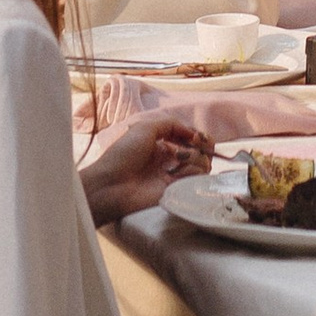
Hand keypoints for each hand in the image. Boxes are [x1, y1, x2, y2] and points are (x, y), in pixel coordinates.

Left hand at [82, 113, 211, 224]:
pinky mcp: (176, 191)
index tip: (197, 136)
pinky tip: (178, 171)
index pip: (190, 137)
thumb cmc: (123, 154)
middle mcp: (171, 159)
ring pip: (202, 164)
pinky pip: (195, 179)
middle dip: (203, 144)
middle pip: (201, 150)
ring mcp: (174, 176)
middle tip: (196, 144)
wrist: (112, 185)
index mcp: (163, 143)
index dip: (198, 135)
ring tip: (179, 158)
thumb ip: (171, 124)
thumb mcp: (145, 128)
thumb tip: (193, 133)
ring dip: (195, 157)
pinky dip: (192, 171)